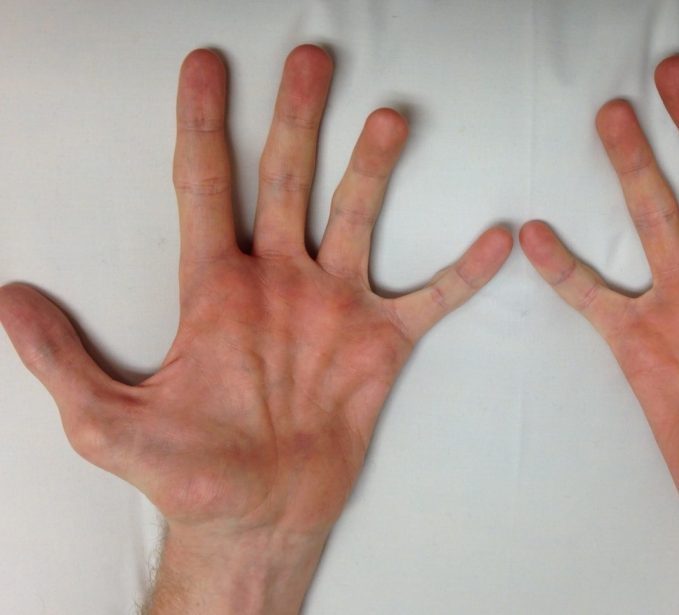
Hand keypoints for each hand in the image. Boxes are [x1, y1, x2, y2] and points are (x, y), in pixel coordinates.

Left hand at [0, 45, 510, 612]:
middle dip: (297, 118)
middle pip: (287, 179)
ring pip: (356, 219)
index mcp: (215, 288)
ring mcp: (334, 307)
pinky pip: (430, 298)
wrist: (259, 516)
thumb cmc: (187, 474)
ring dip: (372, 170)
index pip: (203, 186)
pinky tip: (492, 239)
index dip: (200, 123)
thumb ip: (61, 363)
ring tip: (390, 120)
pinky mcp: (380, 344)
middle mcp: (279, 282)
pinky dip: (462, 272)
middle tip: (311, 61)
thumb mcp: (105, 425)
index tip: (205, 65)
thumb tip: (7, 301)